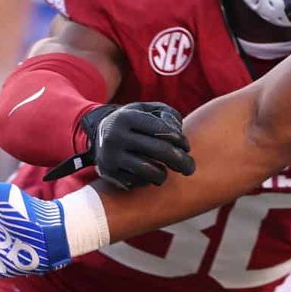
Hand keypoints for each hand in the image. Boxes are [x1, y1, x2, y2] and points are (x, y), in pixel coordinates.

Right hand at [44, 102, 193, 189]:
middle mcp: (115, 136)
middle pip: (158, 150)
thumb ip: (168, 115)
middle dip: (180, 161)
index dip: (179, 140)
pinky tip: (148, 175)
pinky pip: (136, 182)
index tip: (186, 147)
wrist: (100, 135)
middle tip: (190, 168)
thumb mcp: (148, 109)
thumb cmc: (135, 122)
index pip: (161, 129)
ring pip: (148, 171)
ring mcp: (110, 156)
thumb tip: (178, 133)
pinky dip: (147, 180)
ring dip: (163, 174)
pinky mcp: (107, 173)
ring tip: (165, 172)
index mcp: (127, 117)